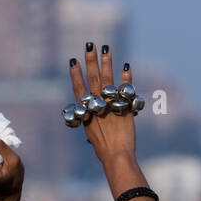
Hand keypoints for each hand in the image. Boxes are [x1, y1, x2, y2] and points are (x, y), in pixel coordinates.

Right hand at [68, 44, 136, 164]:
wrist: (116, 156)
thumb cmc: (104, 149)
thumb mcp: (92, 134)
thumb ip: (92, 122)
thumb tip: (90, 120)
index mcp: (86, 112)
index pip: (79, 89)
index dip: (76, 75)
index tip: (73, 61)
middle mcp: (97, 106)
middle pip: (93, 79)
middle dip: (90, 61)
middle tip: (89, 45)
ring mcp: (110, 105)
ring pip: (107, 80)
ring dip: (106, 63)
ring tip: (106, 48)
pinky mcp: (125, 108)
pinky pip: (125, 89)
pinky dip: (126, 78)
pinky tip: (126, 66)